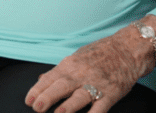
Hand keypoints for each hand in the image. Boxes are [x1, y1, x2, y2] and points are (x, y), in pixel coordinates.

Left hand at [25, 27, 151, 112]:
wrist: (127, 48)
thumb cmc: (99, 53)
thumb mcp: (76, 57)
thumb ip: (59, 71)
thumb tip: (40, 80)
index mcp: (70, 64)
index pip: (50, 77)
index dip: (38, 89)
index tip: (28, 100)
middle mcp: (81, 74)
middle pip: (62, 86)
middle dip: (48, 97)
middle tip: (37, 108)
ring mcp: (96, 84)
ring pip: (80, 96)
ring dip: (69, 106)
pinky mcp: (111, 93)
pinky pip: (101, 107)